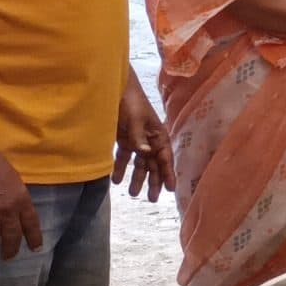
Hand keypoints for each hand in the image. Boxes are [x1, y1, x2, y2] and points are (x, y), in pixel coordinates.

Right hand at [0, 126, 41, 259]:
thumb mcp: (9, 176)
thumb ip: (11, 194)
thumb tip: (7, 208)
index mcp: (20, 198)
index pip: (31, 223)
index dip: (34, 237)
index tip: (35, 248)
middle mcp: (6, 210)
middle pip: (10, 237)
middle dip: (9, 249)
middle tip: (7, 256)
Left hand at [114, 74, 171, 201]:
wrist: (114, 87)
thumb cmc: (130, 100)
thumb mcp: (135, 119)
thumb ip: (139, 137)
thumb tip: (146, 153)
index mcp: (158, 135)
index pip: (164, 158)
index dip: (168, 173)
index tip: (171, 189)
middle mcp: (150, 140)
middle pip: (153, 164)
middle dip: (153, 181)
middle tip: (151, 199)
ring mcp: (137, 140)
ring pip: (140, 163)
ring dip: (137, 178)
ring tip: (132, 194)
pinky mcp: (124, 139)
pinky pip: (124, 158)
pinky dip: (120, 168)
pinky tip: (115, 180)